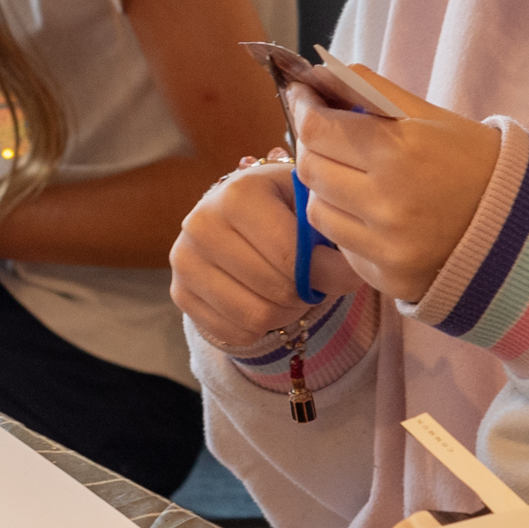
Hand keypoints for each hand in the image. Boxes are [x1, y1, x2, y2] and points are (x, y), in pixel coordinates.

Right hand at [171, 159, 361, 348]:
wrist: (234, 217)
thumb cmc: (281, 209)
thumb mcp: (308, 208)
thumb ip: (330, 236)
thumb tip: (349, 273)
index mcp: (237, 193)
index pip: (290, 256)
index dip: (326, 274)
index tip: (343, 272)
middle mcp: (201, 223)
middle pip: (275, 290)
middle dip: (305, 294)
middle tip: (312, 283)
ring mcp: (184, 261)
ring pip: (255, 317)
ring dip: (284, 313)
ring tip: (289, 292)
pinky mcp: (179, 293)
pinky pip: (234, 334)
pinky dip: (258, 328)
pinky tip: (261, 300)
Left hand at [286, 65, 500, 304]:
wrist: (523, 227)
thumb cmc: (474, 162)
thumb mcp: (429, 116)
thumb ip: (369, 90)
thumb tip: (316, 74)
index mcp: (402, 152)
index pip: (318, 129)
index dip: (303, 107)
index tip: (304, 96)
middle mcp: (388, 203)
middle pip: (310, 168)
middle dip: (311, 145)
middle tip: (327, 133)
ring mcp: (386, 246)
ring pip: (316, 209)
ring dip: (325, 187)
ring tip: (354, 175)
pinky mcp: (387, 277)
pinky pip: (340, 243)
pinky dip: (345, 223)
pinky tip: (372, 212)